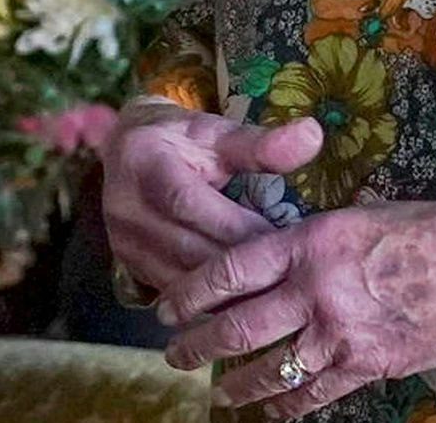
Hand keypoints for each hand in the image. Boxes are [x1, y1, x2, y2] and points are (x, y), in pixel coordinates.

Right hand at [98, 104, 319, 299]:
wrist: (124, 148)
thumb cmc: (180, 139)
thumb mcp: (216, 131)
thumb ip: (261, 143)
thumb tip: (313, 135)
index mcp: (145, 163)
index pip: (193, 205)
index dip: (241, 227)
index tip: (287, 241)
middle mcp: (125, 207)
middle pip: (190, 250)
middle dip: (243, 268)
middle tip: (291, 279)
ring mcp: (123, 241)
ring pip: (183, 282)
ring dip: (228, 294)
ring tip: (274, 297)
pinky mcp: (129, 265)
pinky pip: (175, 292)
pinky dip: (211, 301)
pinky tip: (245, 304)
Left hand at [159, 200, 435, 417]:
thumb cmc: (432, 232)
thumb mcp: (359, 218)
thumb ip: (311, 242)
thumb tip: (273, 258)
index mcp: (310, 242)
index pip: (229, 269)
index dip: (189, 291)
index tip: (166, 304)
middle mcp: (317, 290)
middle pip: (238, 325)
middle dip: (198, 343)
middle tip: (174, 352)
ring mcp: (341, 334)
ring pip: (270, 368)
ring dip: (235, 383)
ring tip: (214, 389)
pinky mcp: (368, 367)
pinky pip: (313, 395)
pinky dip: (286, 407)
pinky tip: (269, 412)